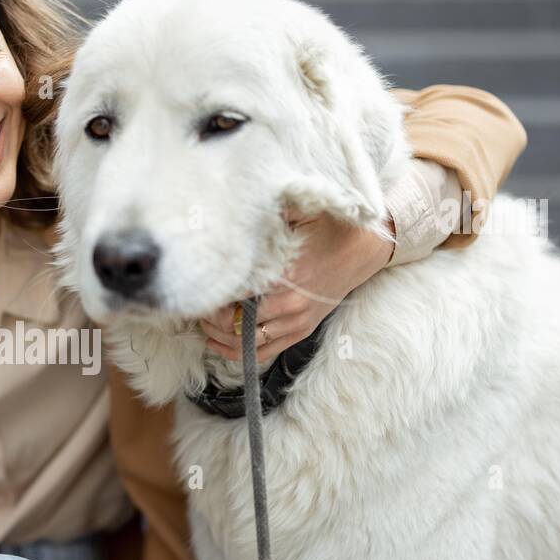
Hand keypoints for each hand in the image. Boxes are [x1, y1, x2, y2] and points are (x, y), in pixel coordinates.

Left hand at [200, 209, 394, 362]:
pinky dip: (235, 352)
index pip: (233, 295)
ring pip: (244, 343)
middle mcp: (289, 306)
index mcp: (284, 276)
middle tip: (194, 302)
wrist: (365, 249)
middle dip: (208, 315)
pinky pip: (262, 352)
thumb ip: (264, 215)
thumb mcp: (298, 212)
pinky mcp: (300, 332)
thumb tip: (229, 207)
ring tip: (203, 320)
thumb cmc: (329, 228)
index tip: (196, 283)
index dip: (210, 293)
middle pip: (233, 323)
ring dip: (218, 335)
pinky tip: (216, 342)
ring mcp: (296, 323)